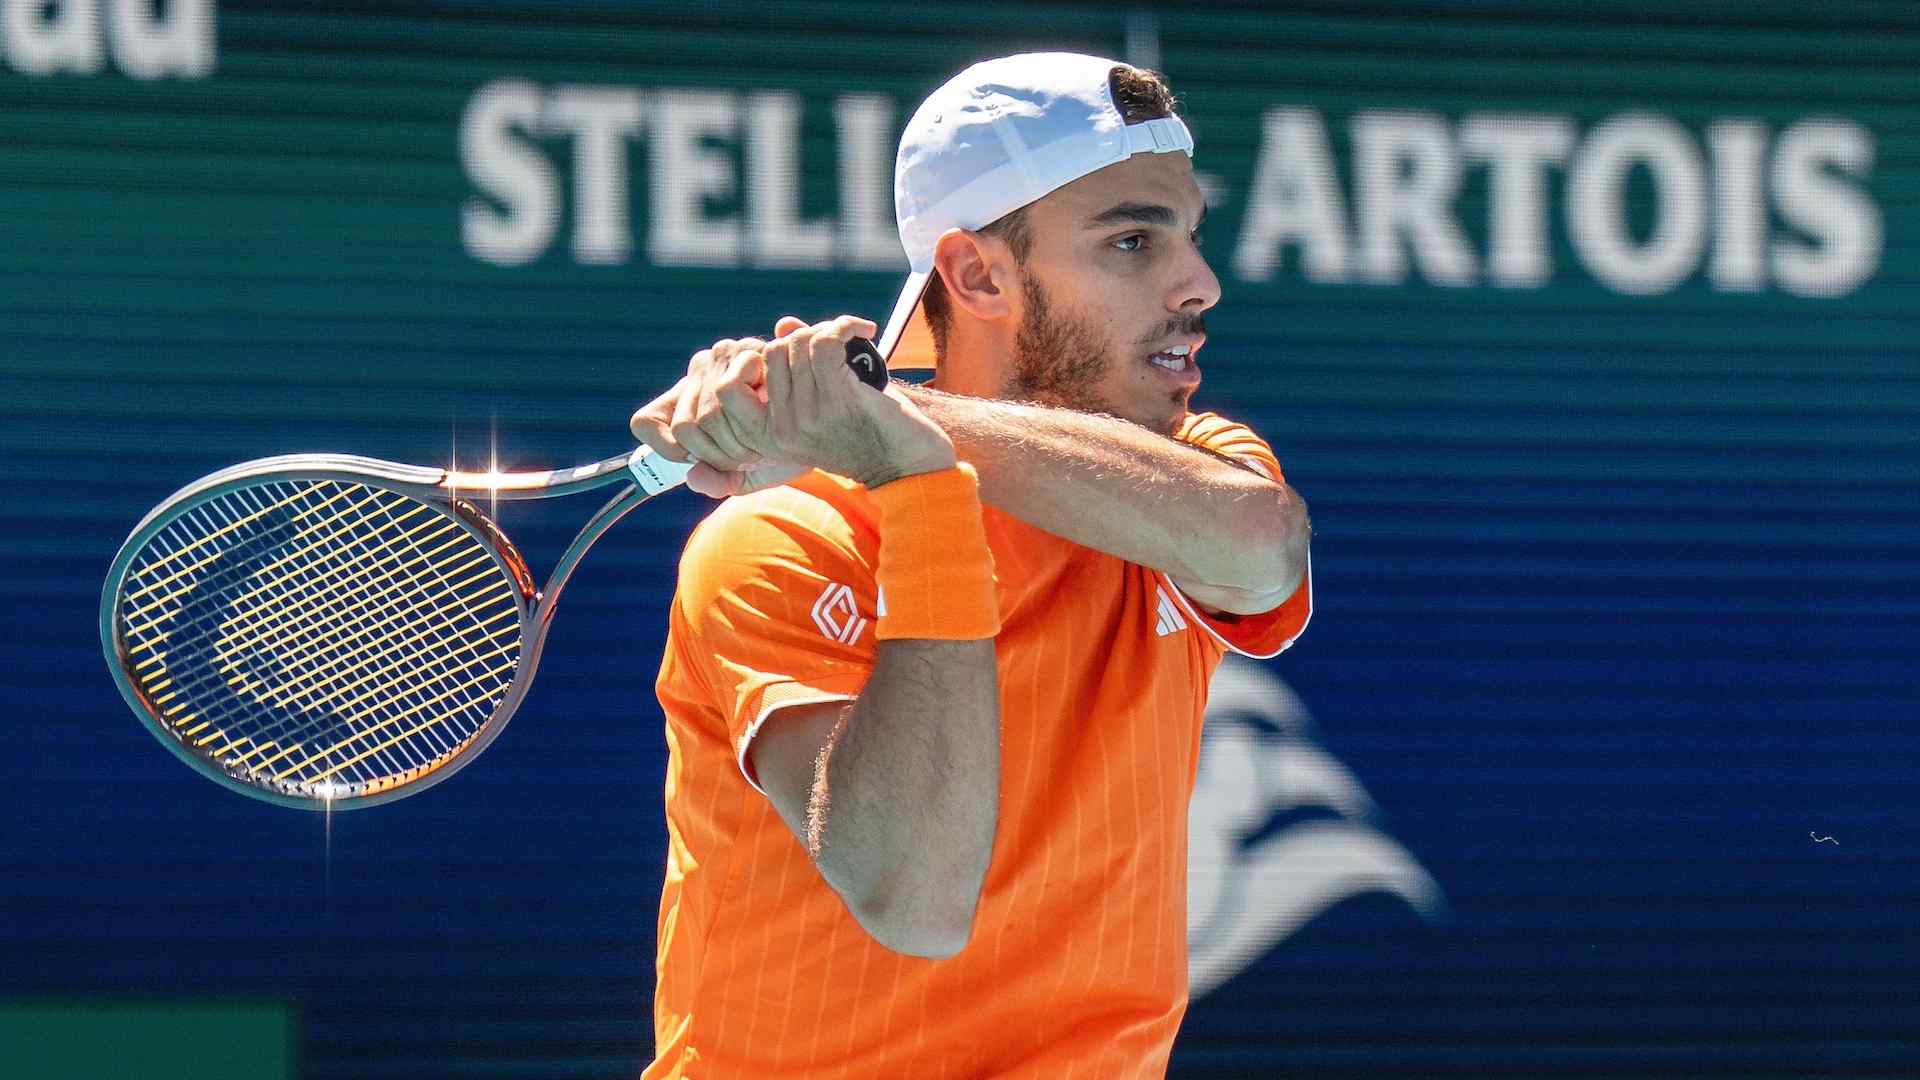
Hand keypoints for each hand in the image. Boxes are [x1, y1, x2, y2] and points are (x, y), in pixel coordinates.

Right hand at [631, 316, 955, 496]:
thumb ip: (795, 375)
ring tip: (850, 343)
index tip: (793, 355)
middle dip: (802, 340)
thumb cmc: (864, 433)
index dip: (757, 357)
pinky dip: (846, 326)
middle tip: (832, 348)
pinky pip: (824, 341)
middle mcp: (780, 429)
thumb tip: (784, 327)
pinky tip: (865, 331)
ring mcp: (807, 415)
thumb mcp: (817, 411)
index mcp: (766, 436)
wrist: (906, 462)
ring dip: (827, 332)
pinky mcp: (837, 399)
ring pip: (797, 344)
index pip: (729, 382)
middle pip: (771, 352)